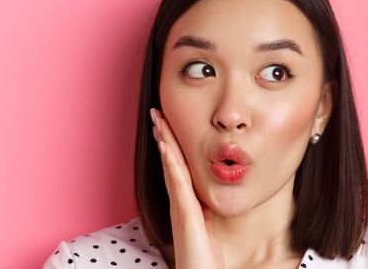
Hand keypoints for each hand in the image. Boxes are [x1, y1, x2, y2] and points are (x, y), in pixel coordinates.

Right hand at [150, 108, 223, 268]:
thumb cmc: (204, 260)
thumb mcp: (208, 229)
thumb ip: (207, 212)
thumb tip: (211, 197)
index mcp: (185, 205)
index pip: (176, 168)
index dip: (171, 146)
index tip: (166, 125)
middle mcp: (179, 203)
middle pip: (169, 163)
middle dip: (163, 137)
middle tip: (156, 114)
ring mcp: (180, 208)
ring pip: (170, 168)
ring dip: (164, 143)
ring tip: (158, 121)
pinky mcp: (185, 215)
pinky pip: (178, 185)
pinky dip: (171, 164)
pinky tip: (167, 147)